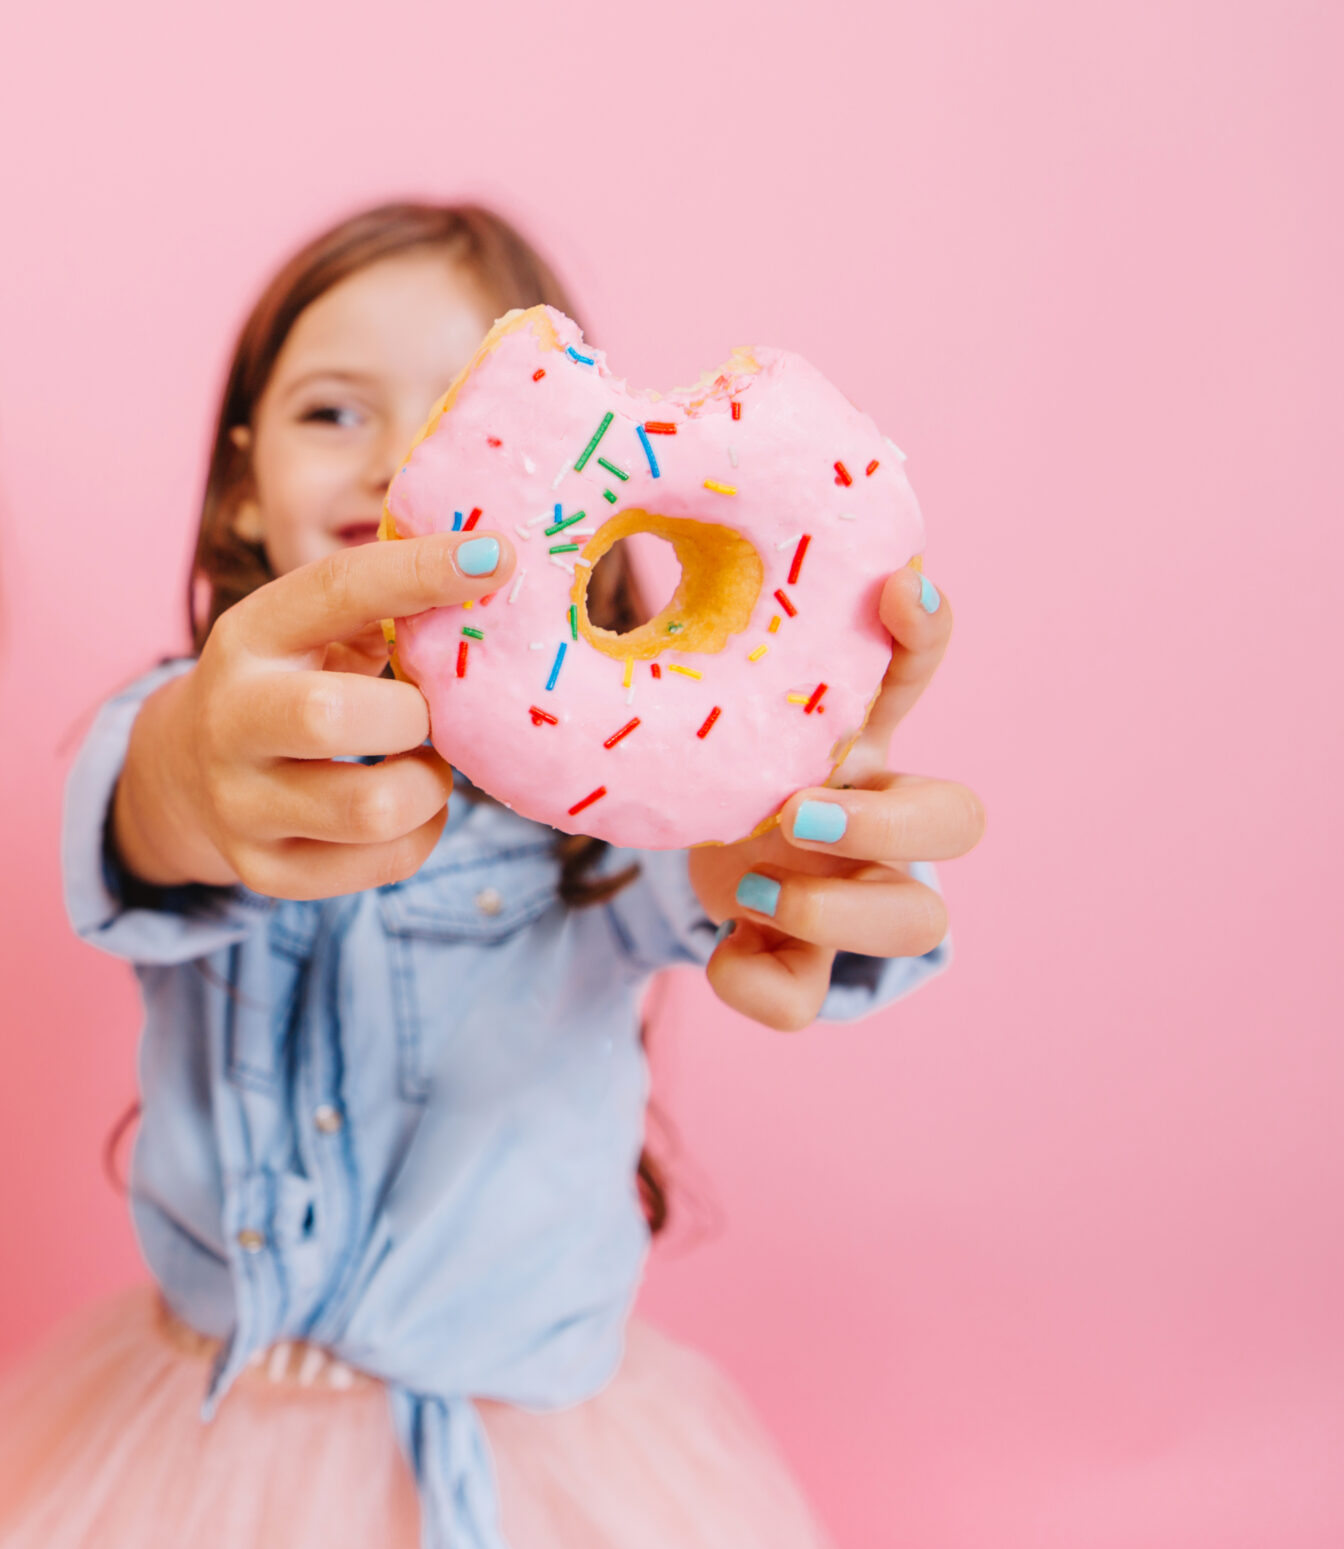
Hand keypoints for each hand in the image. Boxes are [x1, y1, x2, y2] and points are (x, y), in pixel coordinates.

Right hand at [114, 533, 516, 898]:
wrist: (187, 772)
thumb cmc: (286, 681)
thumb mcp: (308, 628)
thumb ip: (382, 603)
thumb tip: (492, 567)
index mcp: (249, 637)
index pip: (335, 590)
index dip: (421, 571)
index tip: (498, 558)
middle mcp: (230, 720)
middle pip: (329, 717)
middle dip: (410, 716)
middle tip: (423, 715)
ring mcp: (240, 805)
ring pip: (372, 810)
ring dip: (427, 784)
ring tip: (421, 763)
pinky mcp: (266, 871)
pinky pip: (383, 864)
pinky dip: (420, 834)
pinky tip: (407, 809)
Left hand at [690, 568, 985, 1029]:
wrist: (701, 857)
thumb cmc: (713, 763)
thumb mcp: (701, 706)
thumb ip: (674, 642)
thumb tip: (591, 549)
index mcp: (851, 735)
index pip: (914, 669)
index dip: (923, 631)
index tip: (898, 586)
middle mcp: (872, 815)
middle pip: (957, 819)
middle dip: (885, 822)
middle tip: (791, 811)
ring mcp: (848, 895)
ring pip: (918, 921)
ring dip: (833, 913)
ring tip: (745, 884)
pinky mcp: (802, 962)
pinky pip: (808, 998)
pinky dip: (759, 984)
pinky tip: (717, 949)